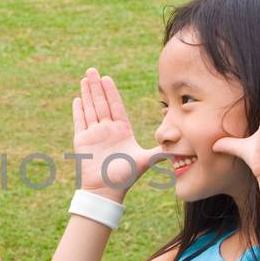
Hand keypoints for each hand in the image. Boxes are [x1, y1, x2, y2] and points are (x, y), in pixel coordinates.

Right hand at [71, 69, 166, 197]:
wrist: (106, 191)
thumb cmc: (125, 177)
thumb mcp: (146, 160)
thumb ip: (161, 151)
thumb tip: (182, 148)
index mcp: (122, 130)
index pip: (116, 106)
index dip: (112, 92)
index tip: (108, 78)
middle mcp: (107, 130)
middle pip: (101, 103)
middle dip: (97, 86)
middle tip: (93, 70)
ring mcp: (94, 134)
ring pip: (90, 108)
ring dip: (87, 93)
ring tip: (85, 78)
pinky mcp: (82, 140)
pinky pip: (80, 121)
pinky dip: (78, 110)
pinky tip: (77, 99)